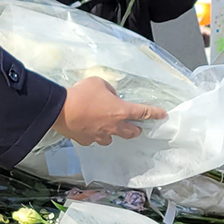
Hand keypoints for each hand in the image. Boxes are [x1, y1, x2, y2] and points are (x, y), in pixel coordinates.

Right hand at [53, 75, 167, 145]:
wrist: (60, 109)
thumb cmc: (81, 94)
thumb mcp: (99, 83)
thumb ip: (109, 90)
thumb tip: (110, 97)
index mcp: (121, 111)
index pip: (143, 112)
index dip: (155, 113)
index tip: (163, 115)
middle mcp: (114, 126)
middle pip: (132, 132)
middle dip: (136, 129)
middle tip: (135, 126)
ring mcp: (100, 136)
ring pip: (112, 138)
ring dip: (113, 132)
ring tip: (107, 126)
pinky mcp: (87, 141)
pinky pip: (94, 139)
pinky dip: (94, 134)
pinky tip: (88, 128)